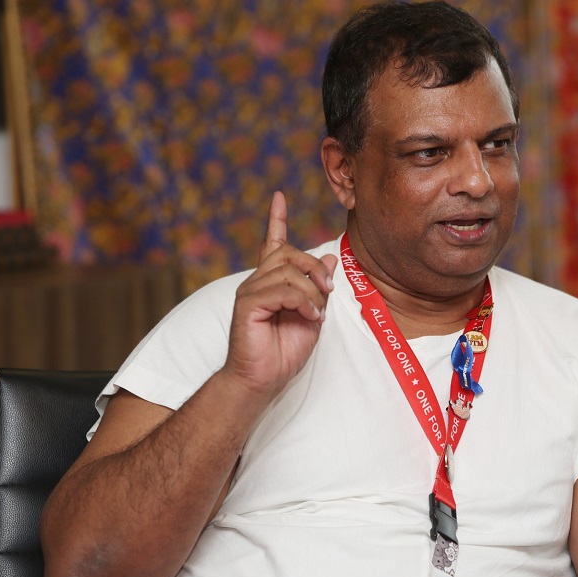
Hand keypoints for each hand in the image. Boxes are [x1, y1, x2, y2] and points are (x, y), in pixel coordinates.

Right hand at [222, 191, 337, 396]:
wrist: (263, 379)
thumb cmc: (285, 350)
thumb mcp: (312, 315)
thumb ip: (319, 288)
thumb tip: (330, 259)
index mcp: (271, 282)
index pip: (273, 243)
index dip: (276, 219)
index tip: (279, 196)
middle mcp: (257, 281)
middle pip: (290, 254)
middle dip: (316, 269)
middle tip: (329, 290)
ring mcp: (250, 291)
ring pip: (289, 273)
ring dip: (312, 292)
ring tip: (316, 312)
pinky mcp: (247, 305)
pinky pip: (282, 291)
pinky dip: (303, 302)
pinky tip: (309, 316)